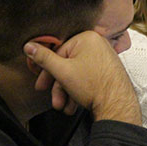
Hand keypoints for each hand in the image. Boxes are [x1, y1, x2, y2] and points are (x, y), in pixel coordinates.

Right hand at [23, 31, 140, 124]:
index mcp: (87, 38)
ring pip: (77, 74)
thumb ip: (43, 58)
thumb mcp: (62, 71)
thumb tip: (29, 46)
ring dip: (67, 92)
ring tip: (65, 106)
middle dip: (58, 86)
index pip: (58, 53)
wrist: (117, 104)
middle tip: (53, 99)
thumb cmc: (94, 86)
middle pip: (68, 65)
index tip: (41, 85)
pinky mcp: (108, 70)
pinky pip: (88, 77)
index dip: (47, 72)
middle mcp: (98, 45)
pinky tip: (74, 105)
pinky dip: (79, 91)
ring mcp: (105, 58)